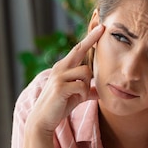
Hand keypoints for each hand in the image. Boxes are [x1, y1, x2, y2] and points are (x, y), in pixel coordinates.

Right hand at [22, 24, 104, 147]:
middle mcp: (60, 68)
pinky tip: (76, 100)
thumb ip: (87, 91)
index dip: (90, 38)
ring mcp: (59, 76)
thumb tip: (98, 92)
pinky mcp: (60, 86)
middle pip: (80, 50)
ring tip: (79, 96)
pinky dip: (83, 94)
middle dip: (92, 39)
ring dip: (86, 85)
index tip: (101, 27)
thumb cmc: (59, 107)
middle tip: (103, 27)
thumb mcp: (76, 97)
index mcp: (63, 67)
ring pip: (86, 72)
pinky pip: (82, 86)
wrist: (43, 120)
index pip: (78, 49)